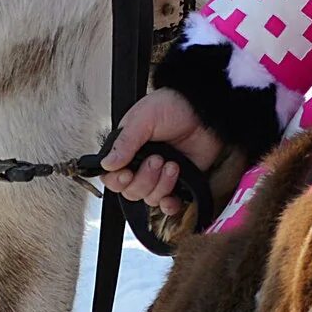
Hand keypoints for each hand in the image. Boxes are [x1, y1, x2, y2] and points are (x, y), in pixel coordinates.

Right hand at [98, 88, 226, 216]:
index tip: (126, 174)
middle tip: (157, 159)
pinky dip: (169, 205)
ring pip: (150, 198)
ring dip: (161, 185)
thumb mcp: (143, 119)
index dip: (117, 181)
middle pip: (131, 191)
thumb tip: (107, 164)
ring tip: (172, 164)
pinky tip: (172, 196)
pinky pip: (168, 204)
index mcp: (128, 150)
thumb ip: (125, 143)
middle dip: (145, 179)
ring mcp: (160, 176)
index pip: (112, 177)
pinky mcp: (179, 183)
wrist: (203, 111)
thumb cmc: (173, 106)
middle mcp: (141, 166)